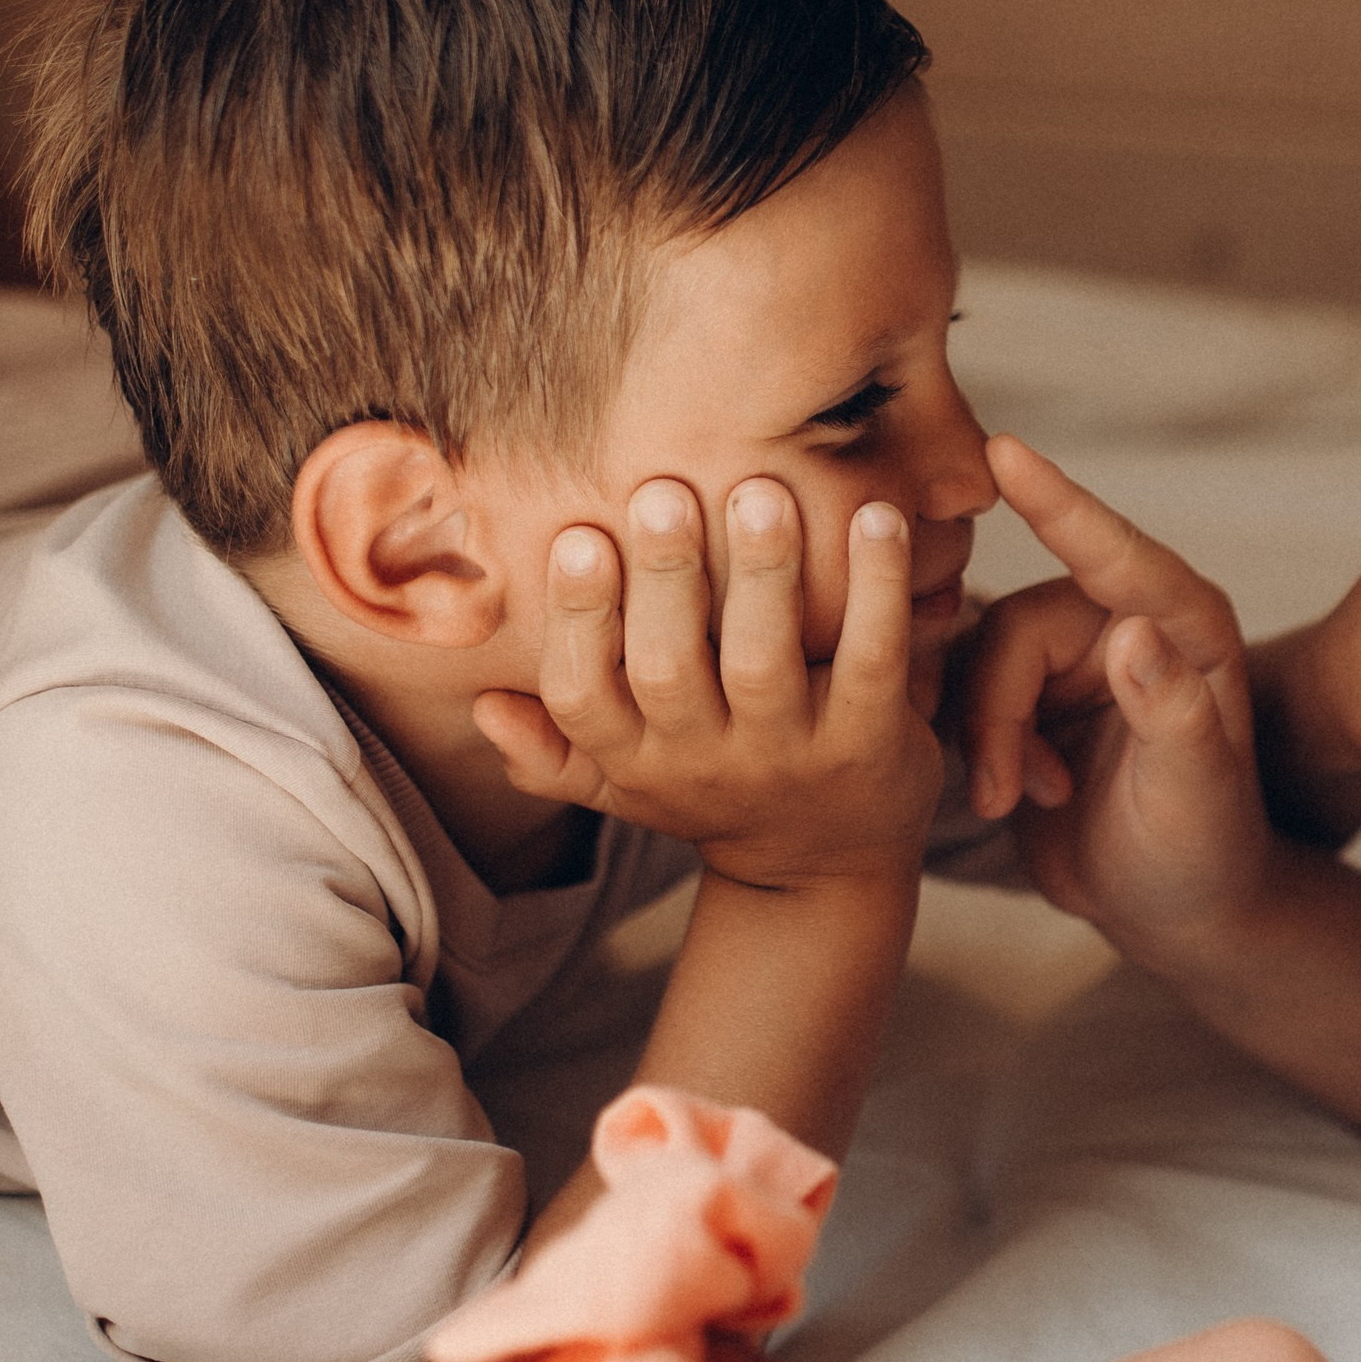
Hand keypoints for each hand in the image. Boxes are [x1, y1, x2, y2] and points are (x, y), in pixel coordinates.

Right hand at [472, 478, 943, 890]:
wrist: (826, 871)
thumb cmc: (716, 794)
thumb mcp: (628, 786)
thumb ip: (558, 748)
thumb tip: (481, 704)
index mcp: (636, 761)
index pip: (582, 696)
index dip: (578, 620)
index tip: (580, 537)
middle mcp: (706, 763)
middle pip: (668, 671)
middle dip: (664, 578)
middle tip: (664, 490)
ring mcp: (791, 758)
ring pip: (764, 664)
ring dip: (762, 574)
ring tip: (761, 492)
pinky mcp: (872, 744)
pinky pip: (871, 661)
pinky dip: (877, 591)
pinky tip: (879, 518)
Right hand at [960, 436, 1270, 938]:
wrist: (1171, 909)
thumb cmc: (1202, 850)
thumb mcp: (1195, 790)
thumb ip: (1172, 713)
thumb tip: (1132, 632)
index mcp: (1185, 625)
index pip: (1114, 553)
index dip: (1057, 502)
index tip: (1001, 449)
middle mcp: (1127, 622)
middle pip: (1017, 625)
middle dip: (997, 711)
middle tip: (1007, 795)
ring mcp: (1074, 657)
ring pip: (978, 659)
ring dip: (984, 737)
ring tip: (1015, 802)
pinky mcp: (1027, 694)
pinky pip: (962, 690)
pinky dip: (972, 747)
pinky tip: (1009, 798)